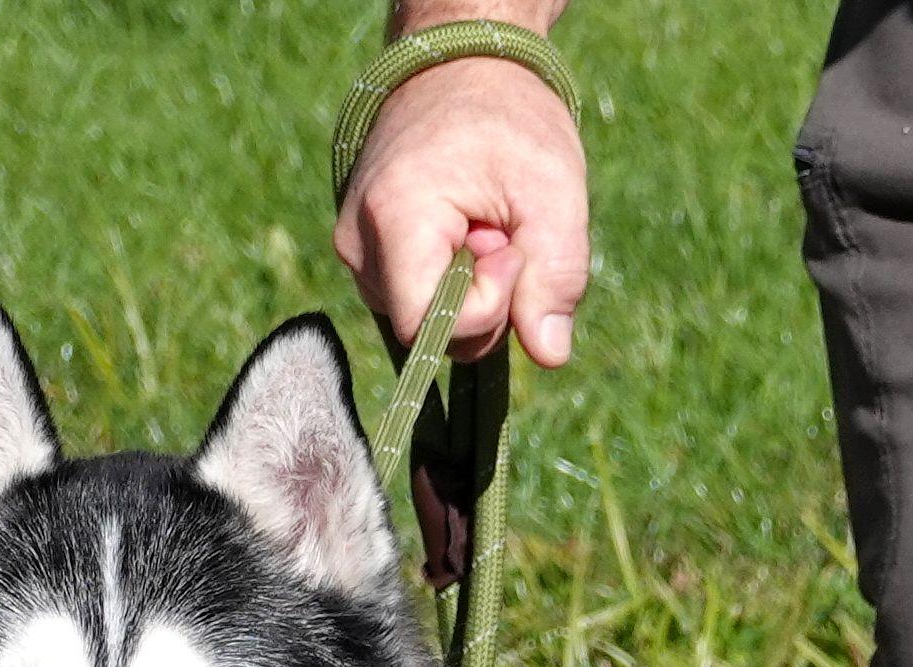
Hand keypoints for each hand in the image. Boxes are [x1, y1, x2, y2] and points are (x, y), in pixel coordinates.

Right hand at [335, 45, 588, 373]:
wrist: (465, 66)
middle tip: (502, 233)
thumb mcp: (554, 193)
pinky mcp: (366, 248)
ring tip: (485, 225)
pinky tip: (467, 231)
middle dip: (482, 302)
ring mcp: (356, 244)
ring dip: (470, 291)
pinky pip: (417, 298)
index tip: (511, 251)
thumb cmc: (511, 121)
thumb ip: (556, 277)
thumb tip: (548, 353)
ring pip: (423, 320)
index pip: (426, 327)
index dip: (483, 312)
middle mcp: (357, 238)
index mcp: (392, 218)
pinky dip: (454, 280)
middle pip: (426, 332)